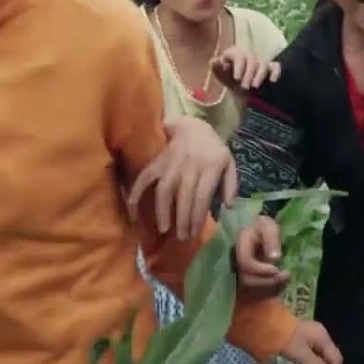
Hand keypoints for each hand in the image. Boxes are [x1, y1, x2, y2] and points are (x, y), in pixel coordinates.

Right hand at [126, 117, 237, 239]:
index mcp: (210, 166)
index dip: (198, 216)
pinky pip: (145, 177)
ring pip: (165, 189)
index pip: (202, 196)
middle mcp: (189, 166)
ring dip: (163, 211)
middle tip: (182, 237)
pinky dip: (137, 191)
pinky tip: (132, 208)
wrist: (193, 126)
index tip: (195, 232)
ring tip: (164, 229)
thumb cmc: (212, 150)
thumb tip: (229, 206)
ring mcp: (171, 163)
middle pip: (184, 197)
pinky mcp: (157, 161)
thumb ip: (231, 184)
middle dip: (183, 219)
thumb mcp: (229, 162)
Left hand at [211, 46, 280, 90]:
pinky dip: (275, 72)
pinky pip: (275, 66)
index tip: (237, 79)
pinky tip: (272, 81)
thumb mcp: (223, 78)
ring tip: (255, 87)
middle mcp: (248, 56)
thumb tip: (214, 60)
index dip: (238, 65)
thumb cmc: (232, 84)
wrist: (243, 96)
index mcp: (235, 55)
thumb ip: (217, 69)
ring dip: (259, 75)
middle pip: (251, 58)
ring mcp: (260, 62)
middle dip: (248, 73)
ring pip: (263, 63)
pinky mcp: (270, 69)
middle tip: (244, 87)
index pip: (238, 54)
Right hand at [235, 215, 289, 299]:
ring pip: (252, 288)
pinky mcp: (248, 279)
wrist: (258, 231)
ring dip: (270, 287)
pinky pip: (256, 291)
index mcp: (240, 245)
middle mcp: (237, 261)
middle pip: (247, 279)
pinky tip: (282, 284)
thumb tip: (275, 258)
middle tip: (286, 276)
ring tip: (286, 279)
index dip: (261, 270)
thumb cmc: (263, 227)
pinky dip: (270, 290)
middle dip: (268, 281)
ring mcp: (240, 272)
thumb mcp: (268, 227)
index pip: (246, 263)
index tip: (277, 269)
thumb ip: (271, 239)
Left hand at [280, 319, 342, 363]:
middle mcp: (320, 337)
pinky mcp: (301, 342)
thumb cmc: (285, 338)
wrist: (266, 323)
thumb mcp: (301, 354)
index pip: (336, 359)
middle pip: (325, 361)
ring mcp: (311, 338)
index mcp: (323, 338)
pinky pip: (307, 358)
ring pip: (316, 361)